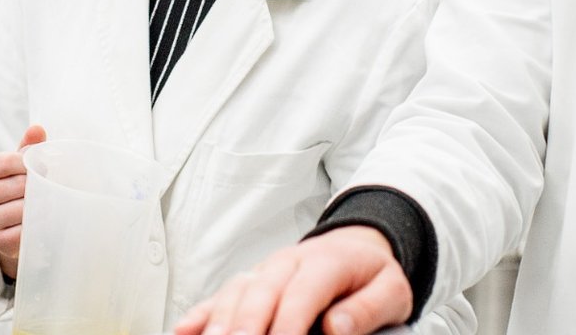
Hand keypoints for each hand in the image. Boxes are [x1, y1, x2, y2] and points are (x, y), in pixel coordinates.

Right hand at [0, 125, 47, 279]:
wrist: (5, 227)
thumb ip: (26, 148)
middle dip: (39, 185)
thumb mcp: (15, 167)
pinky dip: (40, 223)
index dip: (30, 162)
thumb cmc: (12, 189)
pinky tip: (42, 219)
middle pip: (19, 185)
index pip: (8, 161)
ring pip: (25, 208)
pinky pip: (27, 229)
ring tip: (47, 202)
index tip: (42, 166)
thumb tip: (37, 129)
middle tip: (50, 186)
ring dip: (42, 205)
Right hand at [173, 226, 410, 334]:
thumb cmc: (372, 275)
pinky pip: (221, 295)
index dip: (290, 323)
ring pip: (236, 291)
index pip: (302, 293)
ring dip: (220, 321)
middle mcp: (288, 262)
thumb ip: (368, 309)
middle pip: (260, 291)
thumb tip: (336, 327)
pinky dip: (201, 313)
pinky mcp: (251, 282)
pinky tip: (183, 331)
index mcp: (326, 262)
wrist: (357, 248)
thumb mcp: (392, 290)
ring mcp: (265, 270)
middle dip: (247, 325)